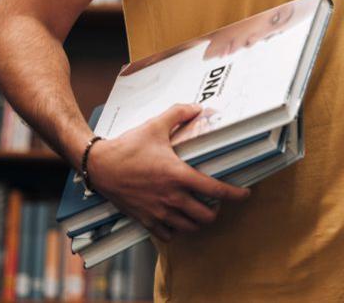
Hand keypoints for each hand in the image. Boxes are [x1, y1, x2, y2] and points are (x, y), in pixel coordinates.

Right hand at [84, 103, 250, 241]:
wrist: (99, 165)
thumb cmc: (127, 147)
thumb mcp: (155, 126)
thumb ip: (179, 114)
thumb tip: (197, 107)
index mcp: (178, 175)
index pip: (215, 190)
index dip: (235, 194)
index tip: (245, 194)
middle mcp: (171, 197)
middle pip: (206, 216)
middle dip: (217, 210)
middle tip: (216, 201)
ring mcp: (158, 211)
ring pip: (190, 227)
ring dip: (198, 221)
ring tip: (199, 210)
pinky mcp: (145, 220)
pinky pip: (168, 235)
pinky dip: (177, 230)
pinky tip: (177, 219)